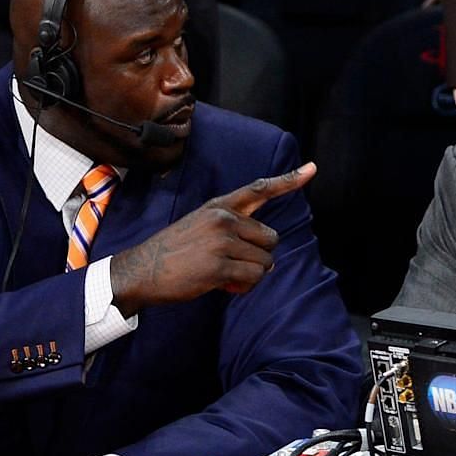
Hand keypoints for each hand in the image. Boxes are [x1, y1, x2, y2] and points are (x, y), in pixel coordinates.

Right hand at [109, 163, 315, 316]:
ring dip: (252, 274)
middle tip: (236, 263)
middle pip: (271, 238)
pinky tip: (226, 285)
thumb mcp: (200, 224)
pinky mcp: (220, 266)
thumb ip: (233, 228)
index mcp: (219, 207)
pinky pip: (253, 277)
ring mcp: (222, 242)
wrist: (142, 270)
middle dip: (260, 255)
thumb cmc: (174, 251)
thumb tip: (269, 255)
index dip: (289, 180)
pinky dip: (245, 286)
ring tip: (226, 275)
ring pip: (265, 261)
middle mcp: (223, 220)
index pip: (259, 189)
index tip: (312, 169)